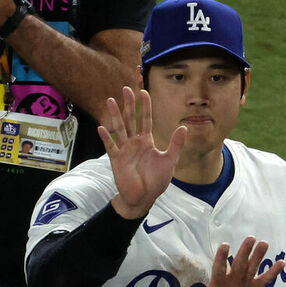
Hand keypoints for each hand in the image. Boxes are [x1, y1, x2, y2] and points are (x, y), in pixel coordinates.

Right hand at [100, 87, 186, 218]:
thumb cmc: (156, 180)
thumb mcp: (169, 161)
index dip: (145, 106)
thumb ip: (175, 144)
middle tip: (125, 88)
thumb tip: (184, 127)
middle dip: (128, 104)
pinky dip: (106, 137)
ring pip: (119, 129)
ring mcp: (124, 150)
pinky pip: (111, 146)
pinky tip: (102, 127)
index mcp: (146, 141)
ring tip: (110, 100)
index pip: (145, 120)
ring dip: (115, 115)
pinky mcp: (116, 160)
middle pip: (130, 119)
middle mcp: (134, 142)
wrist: (143, 198)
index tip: (143, 92)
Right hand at [164, 237, 284, 286]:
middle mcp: (233, 286)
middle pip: (240, 265)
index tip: (225, 245)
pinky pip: (265, 280)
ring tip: (264, 243)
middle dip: (245, 251)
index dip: (222, 257)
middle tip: (251, 237)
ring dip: (259, 256)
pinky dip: (274, 272)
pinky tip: (282, 262)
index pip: (220, 269)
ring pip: (253, 269)